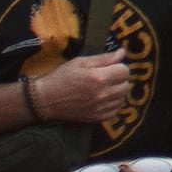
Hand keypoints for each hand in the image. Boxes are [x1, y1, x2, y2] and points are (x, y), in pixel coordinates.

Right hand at [19, 47, 134, 126]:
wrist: (45, 100)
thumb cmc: (61, 78)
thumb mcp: (81, 62)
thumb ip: (104, 58)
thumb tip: (122, 53)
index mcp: (99, 78)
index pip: (125, 72)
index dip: (119, 67)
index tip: (110, 68)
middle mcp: (102, 94)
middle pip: (126, 86)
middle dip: (120, 80)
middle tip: (108, 78)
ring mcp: (99, 108)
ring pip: (122, 99)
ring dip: (117, 92)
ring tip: (105, 88)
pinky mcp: (96, 118)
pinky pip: (115, 111)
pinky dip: (112, 105)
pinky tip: (103, 99)